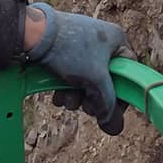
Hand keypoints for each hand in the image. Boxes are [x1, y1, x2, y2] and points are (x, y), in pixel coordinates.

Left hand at [24, 2, 130, 134]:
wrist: (34, 35)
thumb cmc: (71, 51)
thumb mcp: (96, 80)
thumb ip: (108, 104)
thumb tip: (114, 127)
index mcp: (116, 40)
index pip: (129, 73)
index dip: (122, 96)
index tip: (112, 111)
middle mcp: (102, 42)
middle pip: (106, 82)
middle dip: (93, 99)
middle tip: (85, 106)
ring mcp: (83, 46)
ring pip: (87, 82)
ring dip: (76, 97)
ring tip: (67, 98)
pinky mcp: (66, 52)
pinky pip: (72, 77)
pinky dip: (65, 89)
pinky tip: (56, 94)